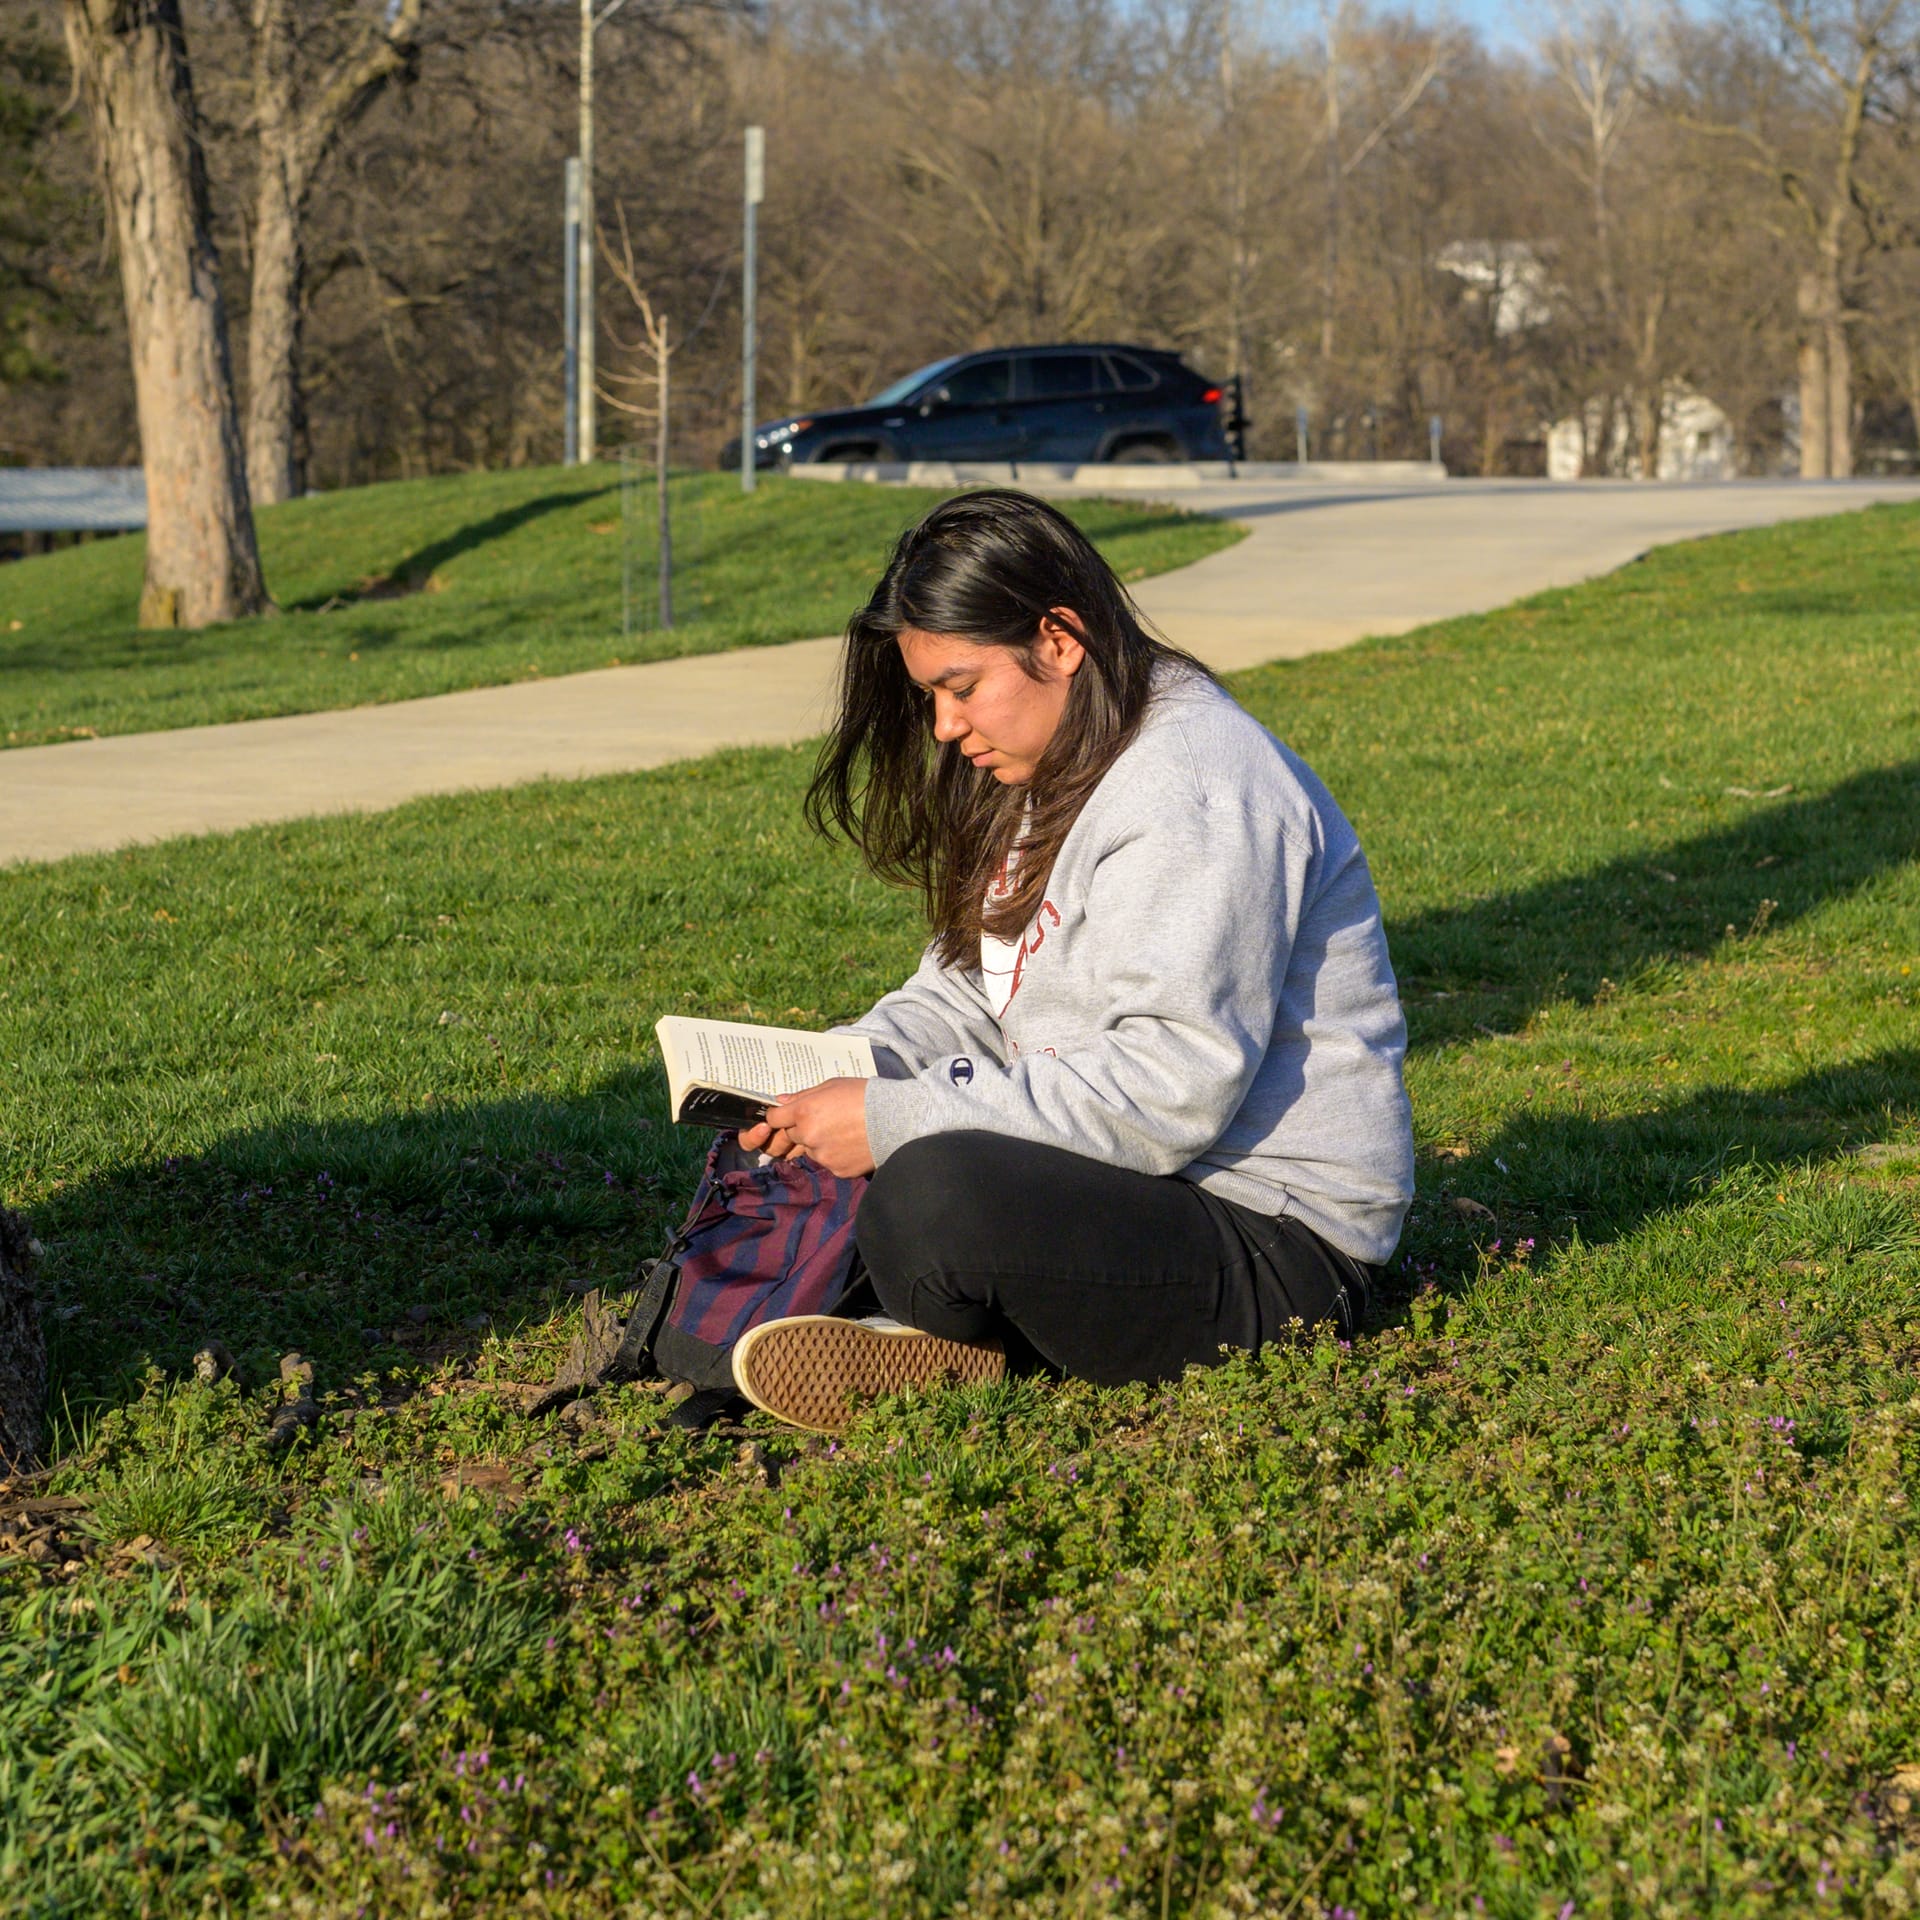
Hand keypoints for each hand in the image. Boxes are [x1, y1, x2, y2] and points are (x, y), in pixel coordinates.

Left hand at [737, 1077, 874, 1178]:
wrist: (896, 1119)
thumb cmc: (865, 1095)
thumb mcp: (832, 1085)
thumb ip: (804, 1095)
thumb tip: (781, 1101)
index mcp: (804, 1111)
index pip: (774, 1118)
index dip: (779, 1116)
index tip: (786, 1115)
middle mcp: (808, 1136)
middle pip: (790, 1136)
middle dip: (800, 1130)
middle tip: (823, 1121)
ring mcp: (822, 1156)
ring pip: (810, 1150)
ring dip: (818, 1143)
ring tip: (842, 1132)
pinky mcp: (836, 1170)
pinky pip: (827, 1162)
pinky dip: (835, 1155)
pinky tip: (850, 1144)